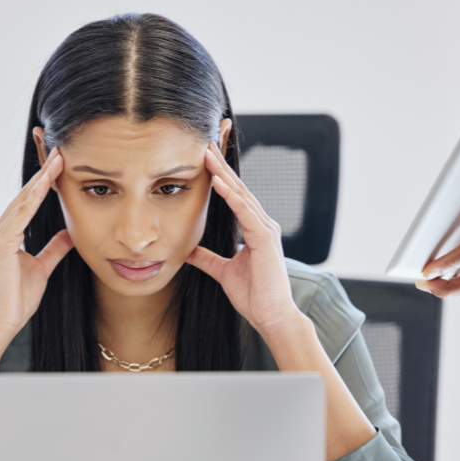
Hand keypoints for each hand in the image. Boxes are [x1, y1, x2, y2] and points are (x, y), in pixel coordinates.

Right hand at [0, 148, 72, 338]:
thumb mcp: (42, 268)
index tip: (59, 164)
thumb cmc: (17, 299)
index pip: (28, 202)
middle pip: (25, 195)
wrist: (1, 320)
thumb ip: (53, 249)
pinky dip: (35, 197)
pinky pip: (22, 214)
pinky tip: (47, 182)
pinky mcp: (2, 242)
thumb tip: (69, 234)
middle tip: (59, 150)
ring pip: (24, 200)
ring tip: (58, 158)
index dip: (44, 183)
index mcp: (7, 234)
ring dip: (42, 178)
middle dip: (43, 172)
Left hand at [185, 143, 298, 335]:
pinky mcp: (265, 239)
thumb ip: (207, 258)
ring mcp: (266, 230)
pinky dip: (231, 197)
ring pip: (242, 195)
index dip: (220, 177)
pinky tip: (218, 183)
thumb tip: (188, 250)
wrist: (271, 316)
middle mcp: (263, 225)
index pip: (235, 197)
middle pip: (238, 189)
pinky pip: (245, 213)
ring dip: (223, 174)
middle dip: (221, 167)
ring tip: (207, 154)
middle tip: (204, 144)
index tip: (204, 159)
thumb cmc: (254, 296)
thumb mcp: (223, 272)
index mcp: (255, 230)